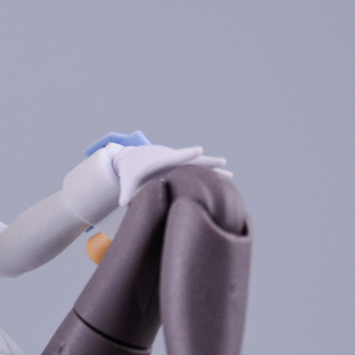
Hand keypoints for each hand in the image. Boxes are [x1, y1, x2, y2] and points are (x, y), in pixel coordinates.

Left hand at [109, 144, 226, 206]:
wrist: (134, 158)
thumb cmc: (131, 170)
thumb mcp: (128, 180)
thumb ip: (127, 192)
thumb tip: (124, 204)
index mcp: (161, 161)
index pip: (176, 157)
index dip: (186, 154)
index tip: (200, 150)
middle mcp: (173, 160)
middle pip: (193, 160)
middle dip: (208, 162)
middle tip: (224, 162)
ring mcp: (178, 164)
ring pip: (199, 166)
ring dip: (213, 170)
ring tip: (230, 175)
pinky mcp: (180, 168)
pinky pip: (197, 171)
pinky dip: (209, 175)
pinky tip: (222, 182)